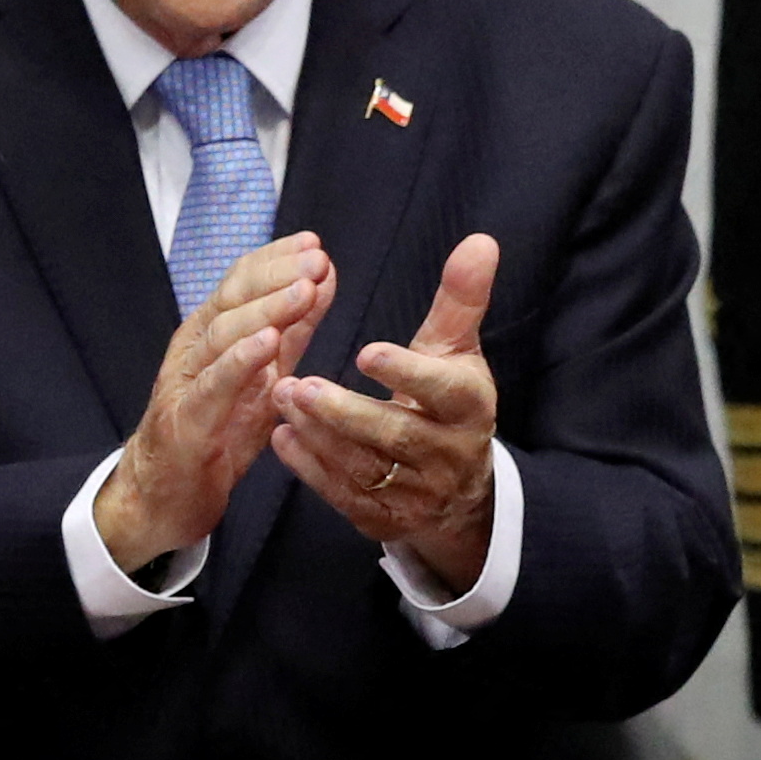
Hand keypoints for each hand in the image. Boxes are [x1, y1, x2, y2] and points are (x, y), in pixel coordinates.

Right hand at [94, 234, 335, 572]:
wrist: (164, 495)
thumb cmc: (214, 433)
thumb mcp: (260, 377)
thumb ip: (288, 332)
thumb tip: (318, 283)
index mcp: (210, 335)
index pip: (239, 283)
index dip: (274, 260)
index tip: (314, 244)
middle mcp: (193, 349)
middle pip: (231, 300)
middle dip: (275, 276)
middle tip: (315, 260)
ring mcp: (185, 382)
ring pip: (222, 335)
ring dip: (265, 310)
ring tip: (303, 291)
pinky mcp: (186, 422)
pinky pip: (212, 386)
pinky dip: (240, 361)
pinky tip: (268, 343)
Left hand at [272, 234, 498, 592]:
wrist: (458, 488)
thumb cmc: (446, 400)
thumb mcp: (455, 350)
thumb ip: (460, 300)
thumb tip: (480, 239)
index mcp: (470, 408)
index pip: (443, 392)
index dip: (407, 373)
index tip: (365, 350)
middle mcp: (449, 455)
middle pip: (395, 436)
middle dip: (345, 412)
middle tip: (297, 382)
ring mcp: (417, 493)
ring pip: (364, 468)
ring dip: (318, 434)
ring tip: (279, 396)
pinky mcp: (385, 520)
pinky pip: (344, 496)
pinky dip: (310, 468)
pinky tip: (281, 436)